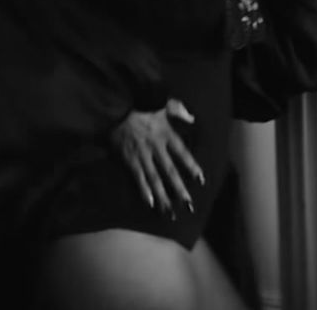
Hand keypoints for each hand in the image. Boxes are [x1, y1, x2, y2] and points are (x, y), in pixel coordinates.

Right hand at [110, 98, 203, 217]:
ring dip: (163, 197)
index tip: (201, 180)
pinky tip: (151, 203)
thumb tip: (192, 118)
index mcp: (167, 134)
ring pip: (155, 179)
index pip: (183, 153)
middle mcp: (156, 147)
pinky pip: (138, 178)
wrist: (115, 107)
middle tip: (189, 206)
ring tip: (170, 212)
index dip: (192, 166)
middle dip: (180, 190)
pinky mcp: (129, 159)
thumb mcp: (163, 103)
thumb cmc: (140, 105)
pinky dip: (144, 191)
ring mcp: (142, 155)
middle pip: (170, 171)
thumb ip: (179, 111)